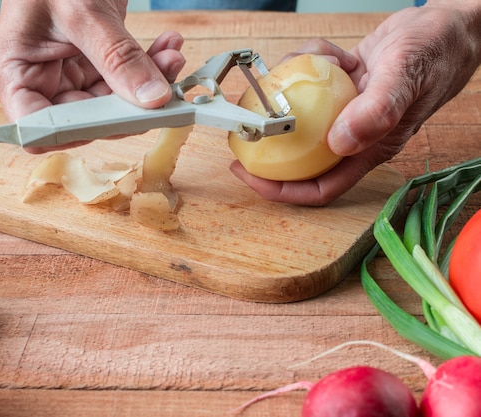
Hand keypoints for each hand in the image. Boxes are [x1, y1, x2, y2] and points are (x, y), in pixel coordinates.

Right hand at [0, 0, 185, 151]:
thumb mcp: (82, 10)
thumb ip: (117, 57)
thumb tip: (151, 99)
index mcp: (14, 71)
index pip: (36, 127)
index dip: (73, 134)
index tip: (116, 122)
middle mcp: (40, 80)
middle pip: (84, 121)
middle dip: (127, 106)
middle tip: (163, 90)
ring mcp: (68, 73)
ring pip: (113, 103)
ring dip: (147, 85)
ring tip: (172, 56)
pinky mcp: (95, 63)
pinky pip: (125, 80)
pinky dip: (150, 67)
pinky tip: (168, 47)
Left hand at [231, 3, 480, 205]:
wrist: (447, 27)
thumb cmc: (437, 53)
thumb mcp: (406, 77)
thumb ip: (377, 111)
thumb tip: (339, 143)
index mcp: (369, 149)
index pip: (320, 187)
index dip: (283, 190)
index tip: (250, 175)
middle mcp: (353, 136)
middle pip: (301, 157)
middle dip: (270, 145)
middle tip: (245, 124)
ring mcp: (345, 112)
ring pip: (302, 115)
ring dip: (291, 90)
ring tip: (296, 67)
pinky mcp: (342, 89)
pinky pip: (311, 84)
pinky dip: (309, 64)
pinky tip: (327, 52)